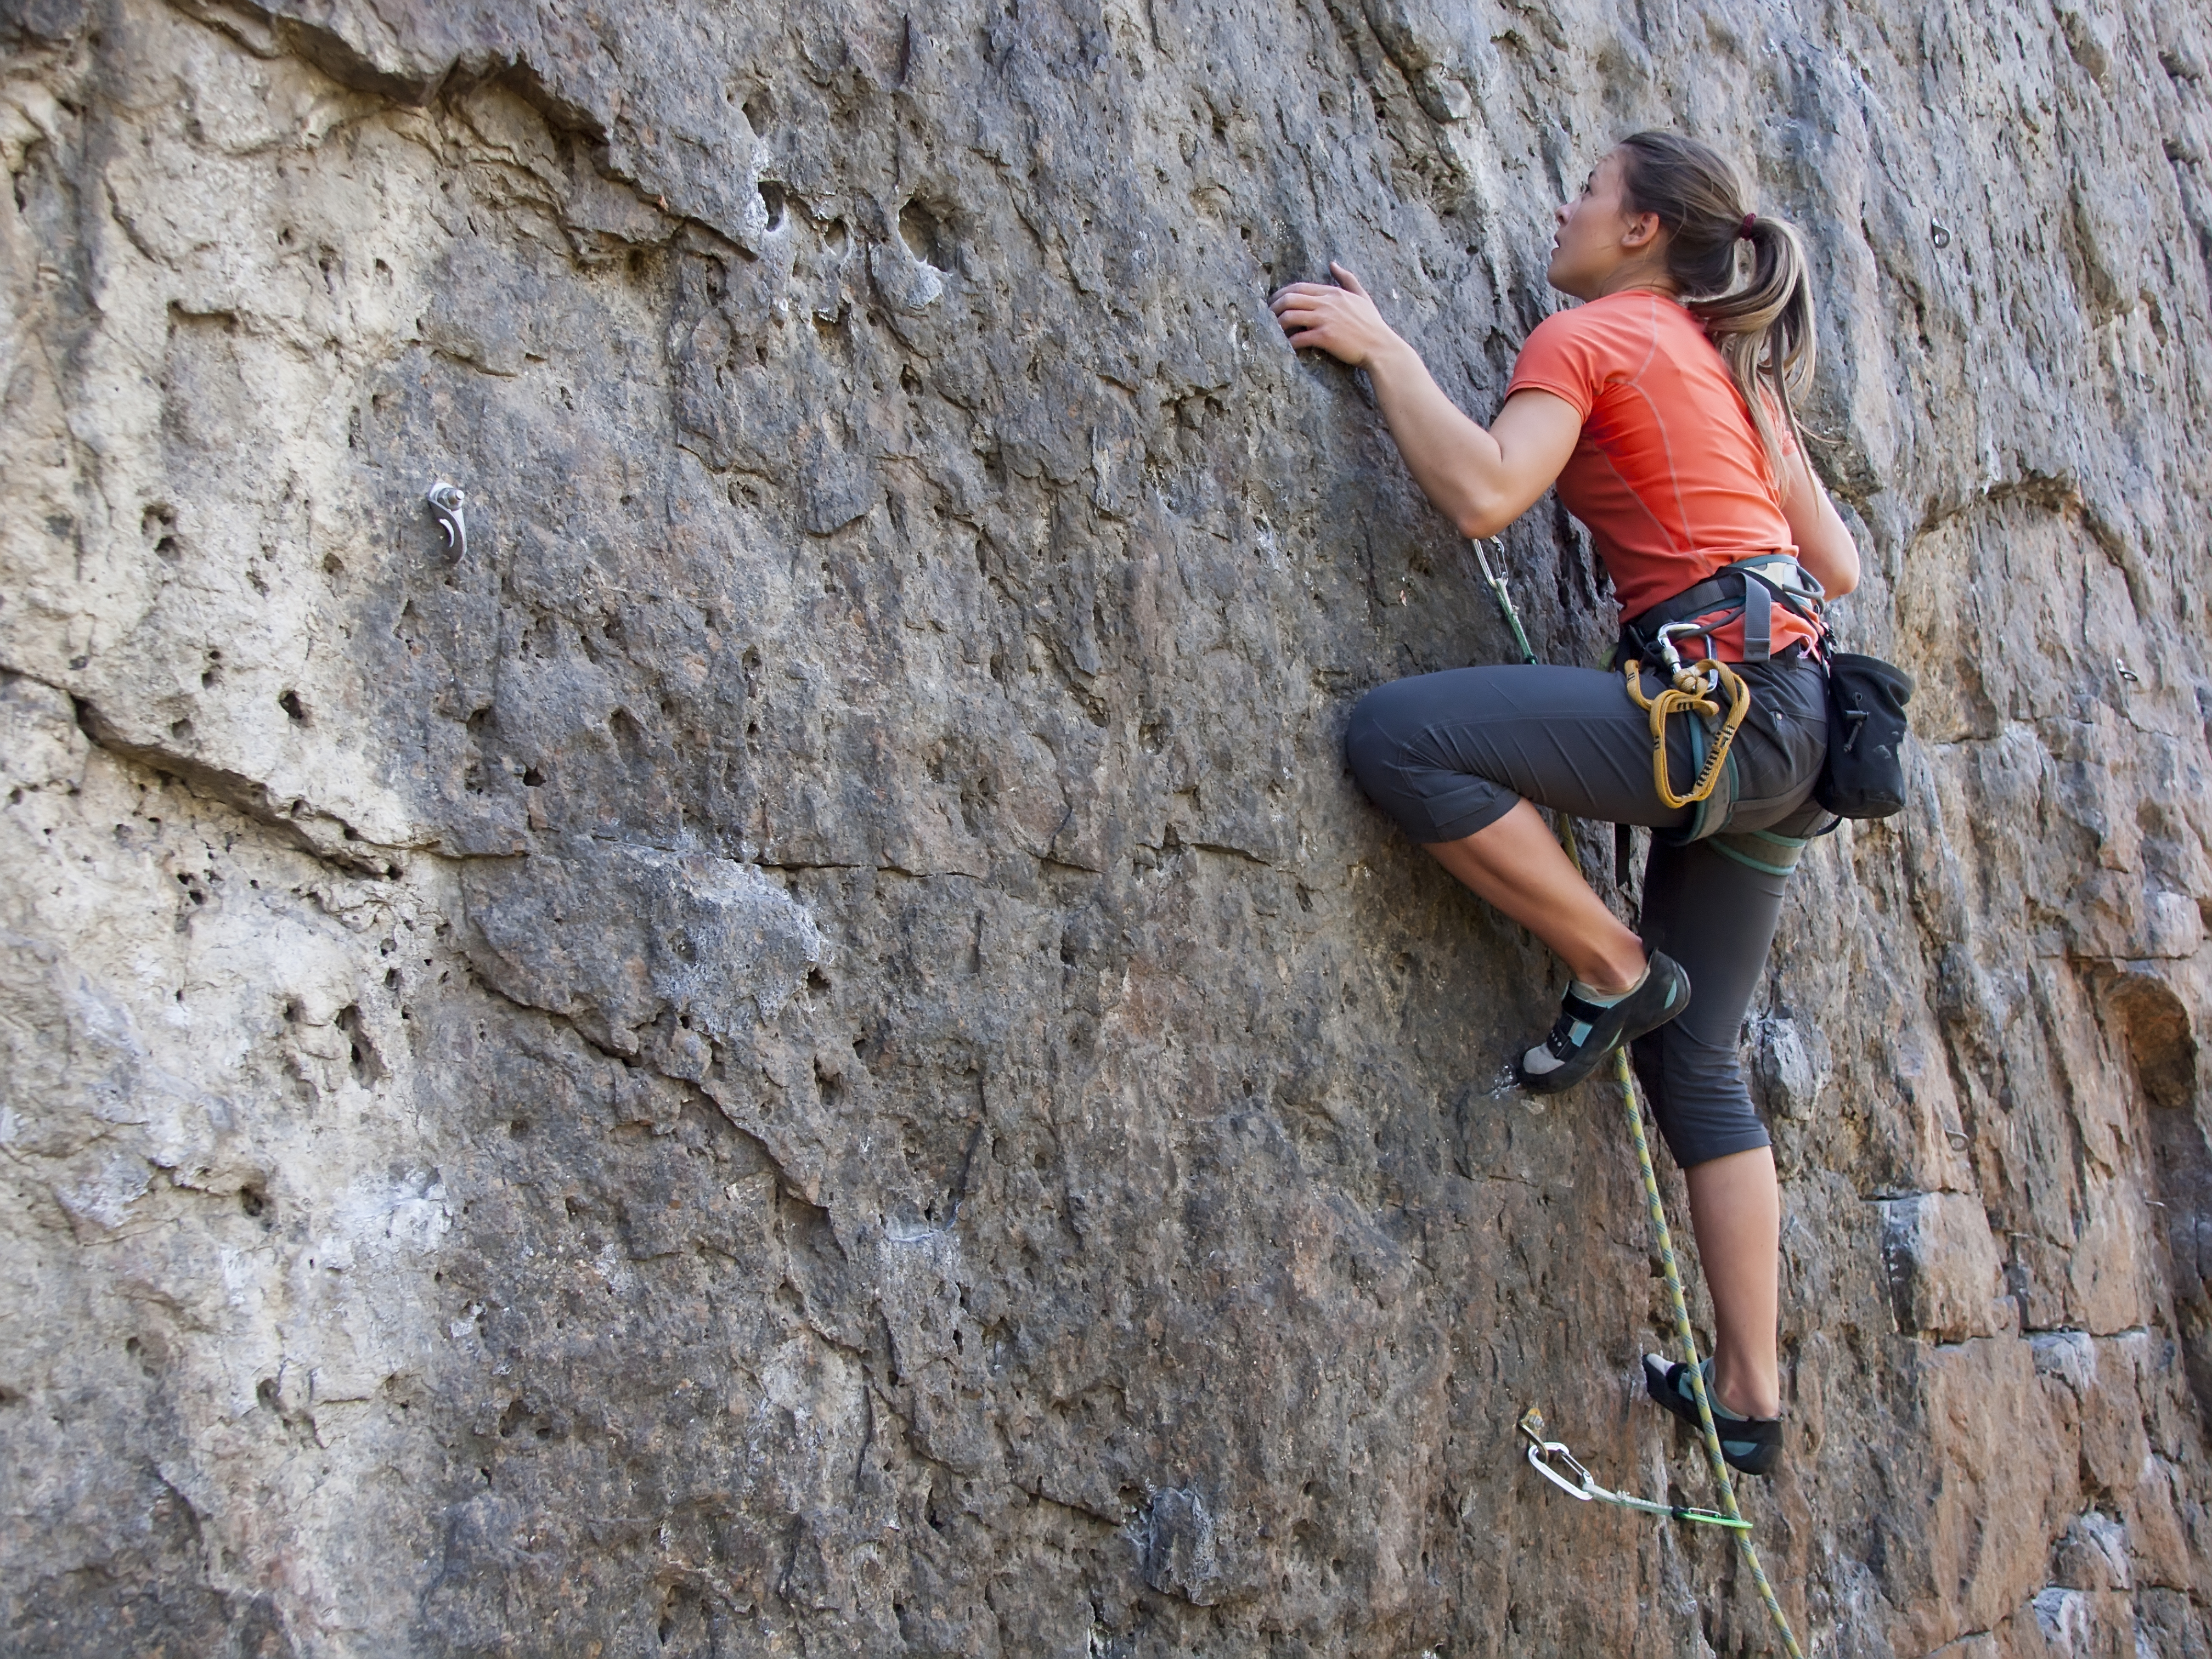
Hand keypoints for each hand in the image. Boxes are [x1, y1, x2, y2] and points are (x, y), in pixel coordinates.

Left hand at [1269, 262, 1400, 366]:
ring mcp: (1325, 319)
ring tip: (1272, 332)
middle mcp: (1327, 303)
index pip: (1298, 287)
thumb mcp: (1362, 296)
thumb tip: (1333, 264)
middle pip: (1289, 298)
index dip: (1281, 294)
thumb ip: (1347, 278)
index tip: (1273, 303)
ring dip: (1276, 324)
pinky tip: (1285, 347)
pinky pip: (1298, 337)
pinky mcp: (1325, 337)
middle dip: (1273, 307)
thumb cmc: (1372, 324)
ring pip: (1289, 316)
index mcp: (1333, 292)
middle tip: (1266, 318)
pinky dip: (1287, 342)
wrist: (1380, 347)